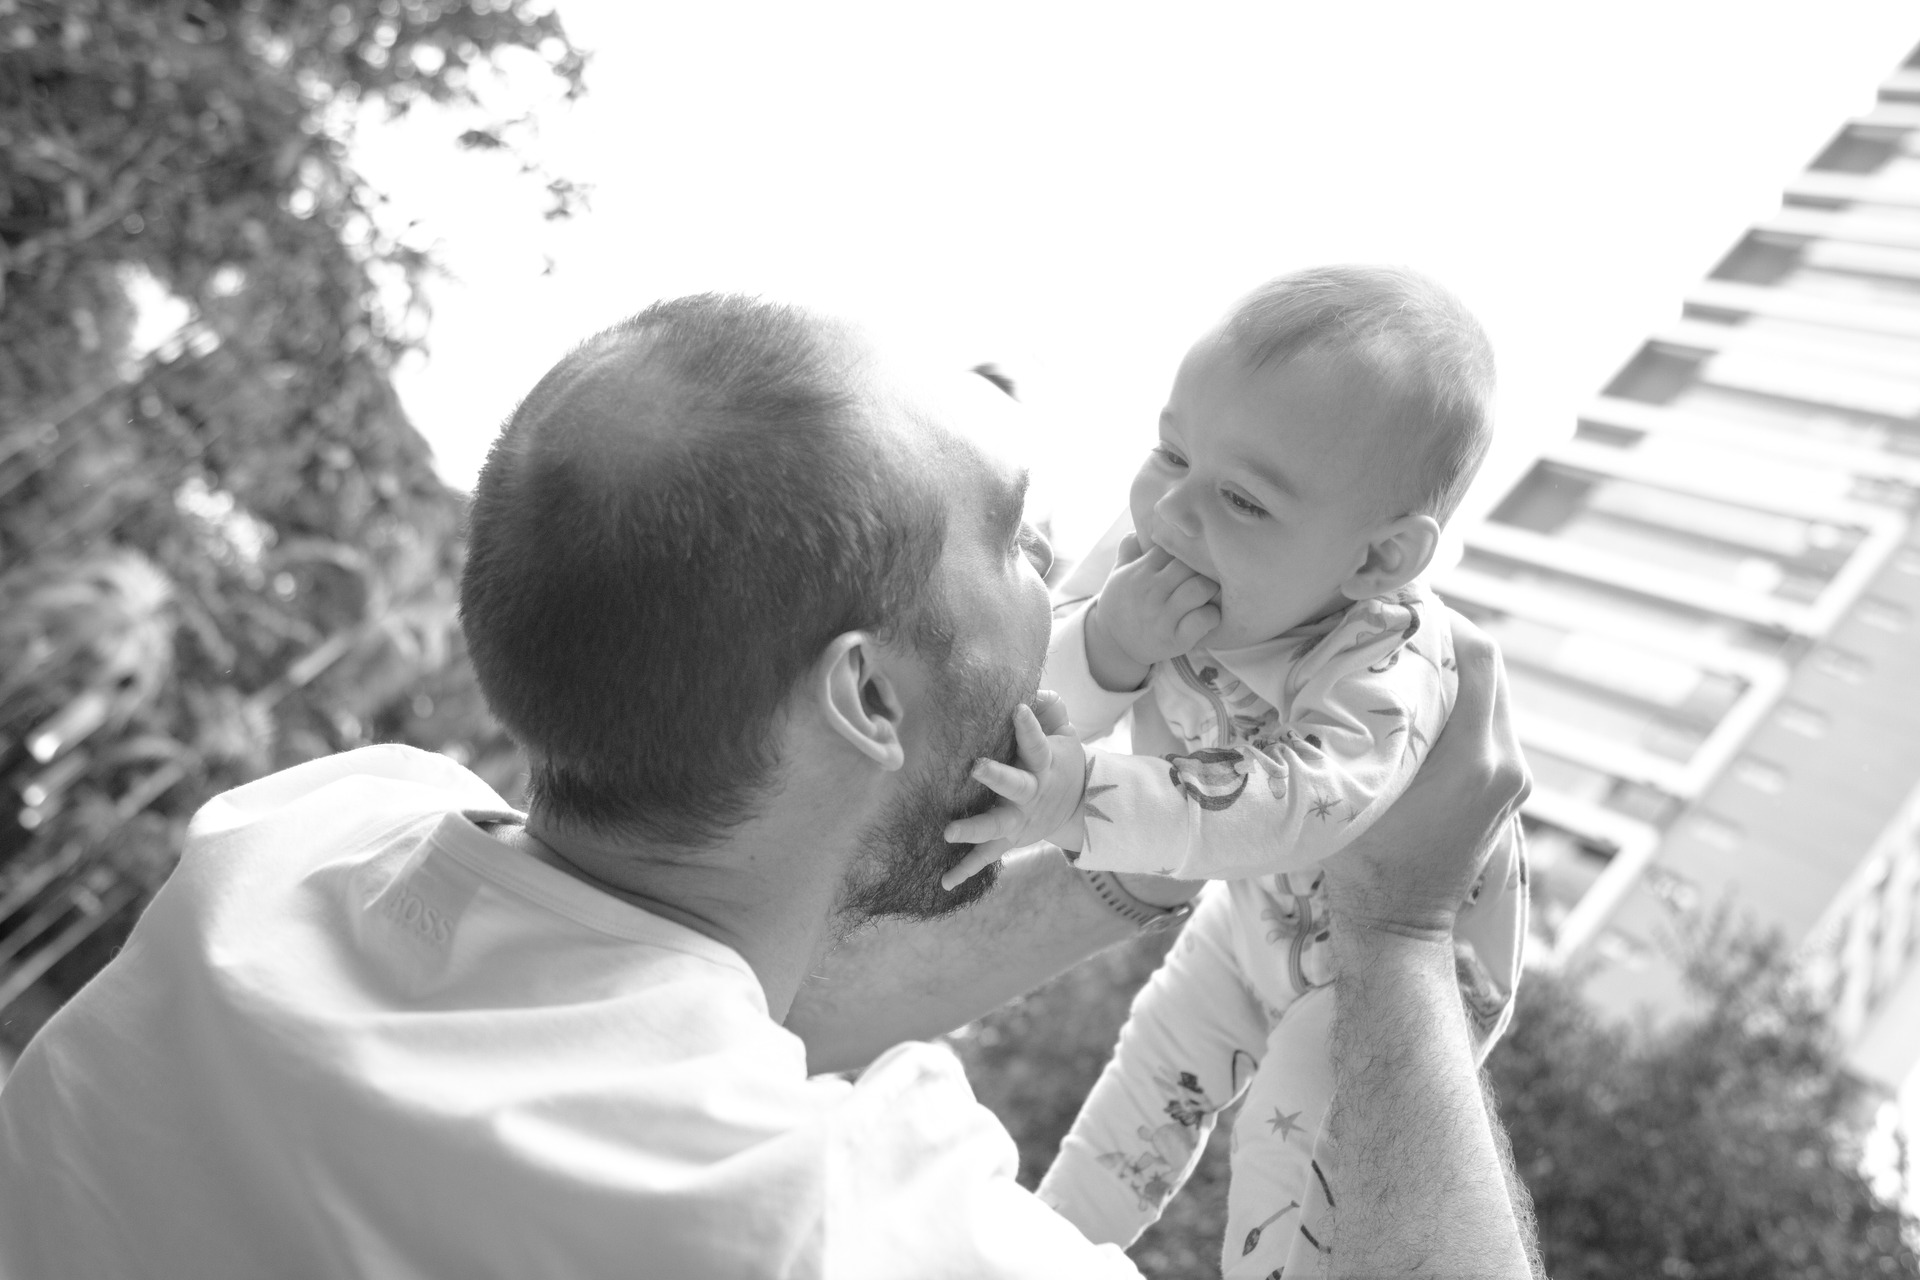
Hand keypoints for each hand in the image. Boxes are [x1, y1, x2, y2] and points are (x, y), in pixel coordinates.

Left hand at [940, 692, 1086, 889]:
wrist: (1077, 806)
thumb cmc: (1060, 759)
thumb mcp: (1064, 732)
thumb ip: (1051, 709)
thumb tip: (1035, 692)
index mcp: (1044, 763)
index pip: (1037, 743)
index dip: (1029, 727)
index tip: (1017, 708)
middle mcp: (1031, 793)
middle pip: (1016, 786)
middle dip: (997, 777)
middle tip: (975, 768)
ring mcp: (1018, 820)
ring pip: (997, 826)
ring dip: (973, 830)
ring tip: (948, 832)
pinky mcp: (1008, 839)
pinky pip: (986, 856)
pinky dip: (966, 870)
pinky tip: (944, 881)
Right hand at [1083, 533, 1220, 691]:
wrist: (1113, 645)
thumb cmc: (1121, 604)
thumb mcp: (1118, 574)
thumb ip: (1129, 548)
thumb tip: (1139, 526)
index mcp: (1139, 572)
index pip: (1172, 548)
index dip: (1187, 549)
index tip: (1194, 554)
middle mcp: (1150, 592)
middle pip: (1189, 566)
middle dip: (1202, 568)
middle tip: (1208, 573)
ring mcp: (1162, 617)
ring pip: (1200, 589)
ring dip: (1209, 590)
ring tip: (1207, 594)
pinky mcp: (1175, 640)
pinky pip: (1203, 620)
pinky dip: (1211, 616)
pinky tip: (1207, 615)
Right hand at [1320, 613, 1528, 941]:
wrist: (1397, 927)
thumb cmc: (1367, 862)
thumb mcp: (1360, 785)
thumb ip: (1370, 724)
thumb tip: (1357, 660)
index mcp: (1480, 759)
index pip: (1481, 658)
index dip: (1446, 620)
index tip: (1404, 605)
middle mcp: (1509, 764)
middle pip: (1490, 671)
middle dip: (1447, 640)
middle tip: (1397, 623)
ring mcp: (1512, 780)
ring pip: (1490, 696)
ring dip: (1453, 670)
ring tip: (1402, 656)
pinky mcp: (1505, 791)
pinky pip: (1487, 725)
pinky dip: (1459, 701)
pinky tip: (1417, 700)